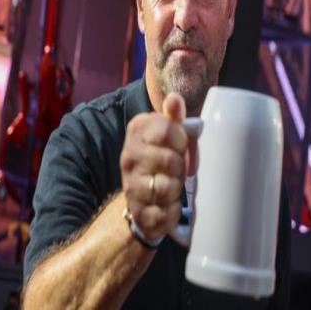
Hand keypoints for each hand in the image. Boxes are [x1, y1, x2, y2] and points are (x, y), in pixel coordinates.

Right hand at [120, 93, 192, 241]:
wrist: (143, 191)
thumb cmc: (163, 155)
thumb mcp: (170, 132)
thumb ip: (173, 116)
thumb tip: (174, 98)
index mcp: (137, 130)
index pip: (167, 130)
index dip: (181, 139)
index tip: (180, 145)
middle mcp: (128, 156)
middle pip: (170, 161)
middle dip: (181, 166)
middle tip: (178, 168)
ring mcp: (130, 185)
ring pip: (166, 188)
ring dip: (177, 188)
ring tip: (174, 184)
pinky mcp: (137, 211)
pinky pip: (163, 213)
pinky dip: (172, 211)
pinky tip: (169, 204)